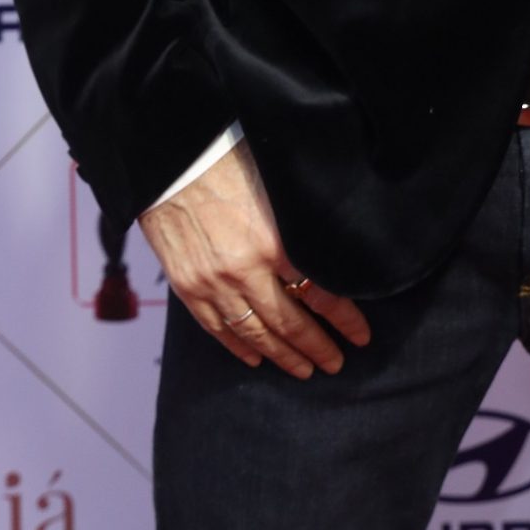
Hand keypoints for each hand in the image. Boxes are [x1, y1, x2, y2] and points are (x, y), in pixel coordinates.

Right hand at [137, 138, 370, 377]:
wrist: (169, 161)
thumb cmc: (226, 160)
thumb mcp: (278, 186)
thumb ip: (303, 221)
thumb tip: (336, 244)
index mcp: (275, 242)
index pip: (322, 293)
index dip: (344, 319)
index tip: (360, 335)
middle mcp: (246, 271)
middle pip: (290, 323)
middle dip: (317, 347)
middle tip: (335, 363)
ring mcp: (214, 284)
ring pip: (256, 333)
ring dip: (283, 356)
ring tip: (304, 369)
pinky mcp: (188, 288)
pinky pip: (218, 328)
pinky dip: (239, 347)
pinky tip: (256, 358)